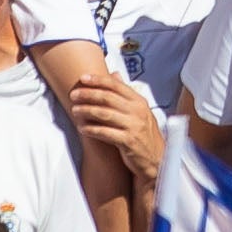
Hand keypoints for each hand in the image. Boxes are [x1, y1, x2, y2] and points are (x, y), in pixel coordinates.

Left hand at [40, 50, 162, 186]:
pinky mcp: (129, 141)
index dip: (99, 80)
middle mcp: (138, 111)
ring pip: (105, 114)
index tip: (83, 78)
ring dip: (87, 111)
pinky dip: (92, 130)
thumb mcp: (139, 110)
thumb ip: (126, 93)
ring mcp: (134, 126)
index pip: (116, 85)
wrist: (156, 158)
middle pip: (108, 98)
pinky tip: (82, 128)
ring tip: (75, 110)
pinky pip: (106, 133)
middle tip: (74, 94)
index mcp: (139, 101)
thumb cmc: (144, 133)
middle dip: (88, 94)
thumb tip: (115, 74)